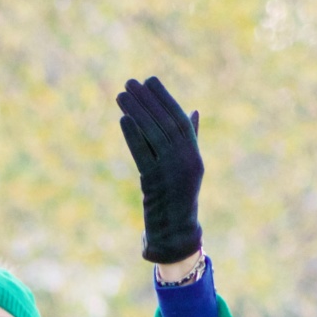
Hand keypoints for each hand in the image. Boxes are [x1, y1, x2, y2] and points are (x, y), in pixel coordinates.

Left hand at [116, 76, 202, 263]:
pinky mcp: (154, 184)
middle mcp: (185, 161)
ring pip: (152, 135)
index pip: (178, 119)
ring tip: (122, 95)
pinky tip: (123, 119)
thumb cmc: (179, 201)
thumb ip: (190, 140)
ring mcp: (170, 172)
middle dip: (146, 101)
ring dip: (136, 113)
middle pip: (163, 123)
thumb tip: (193, 111)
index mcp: (194, 156)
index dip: (164, 98)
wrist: (175, 235)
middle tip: (130, 83)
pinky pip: (142, 154)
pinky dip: (133, 135)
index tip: (150, 81)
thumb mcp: (188, 168)